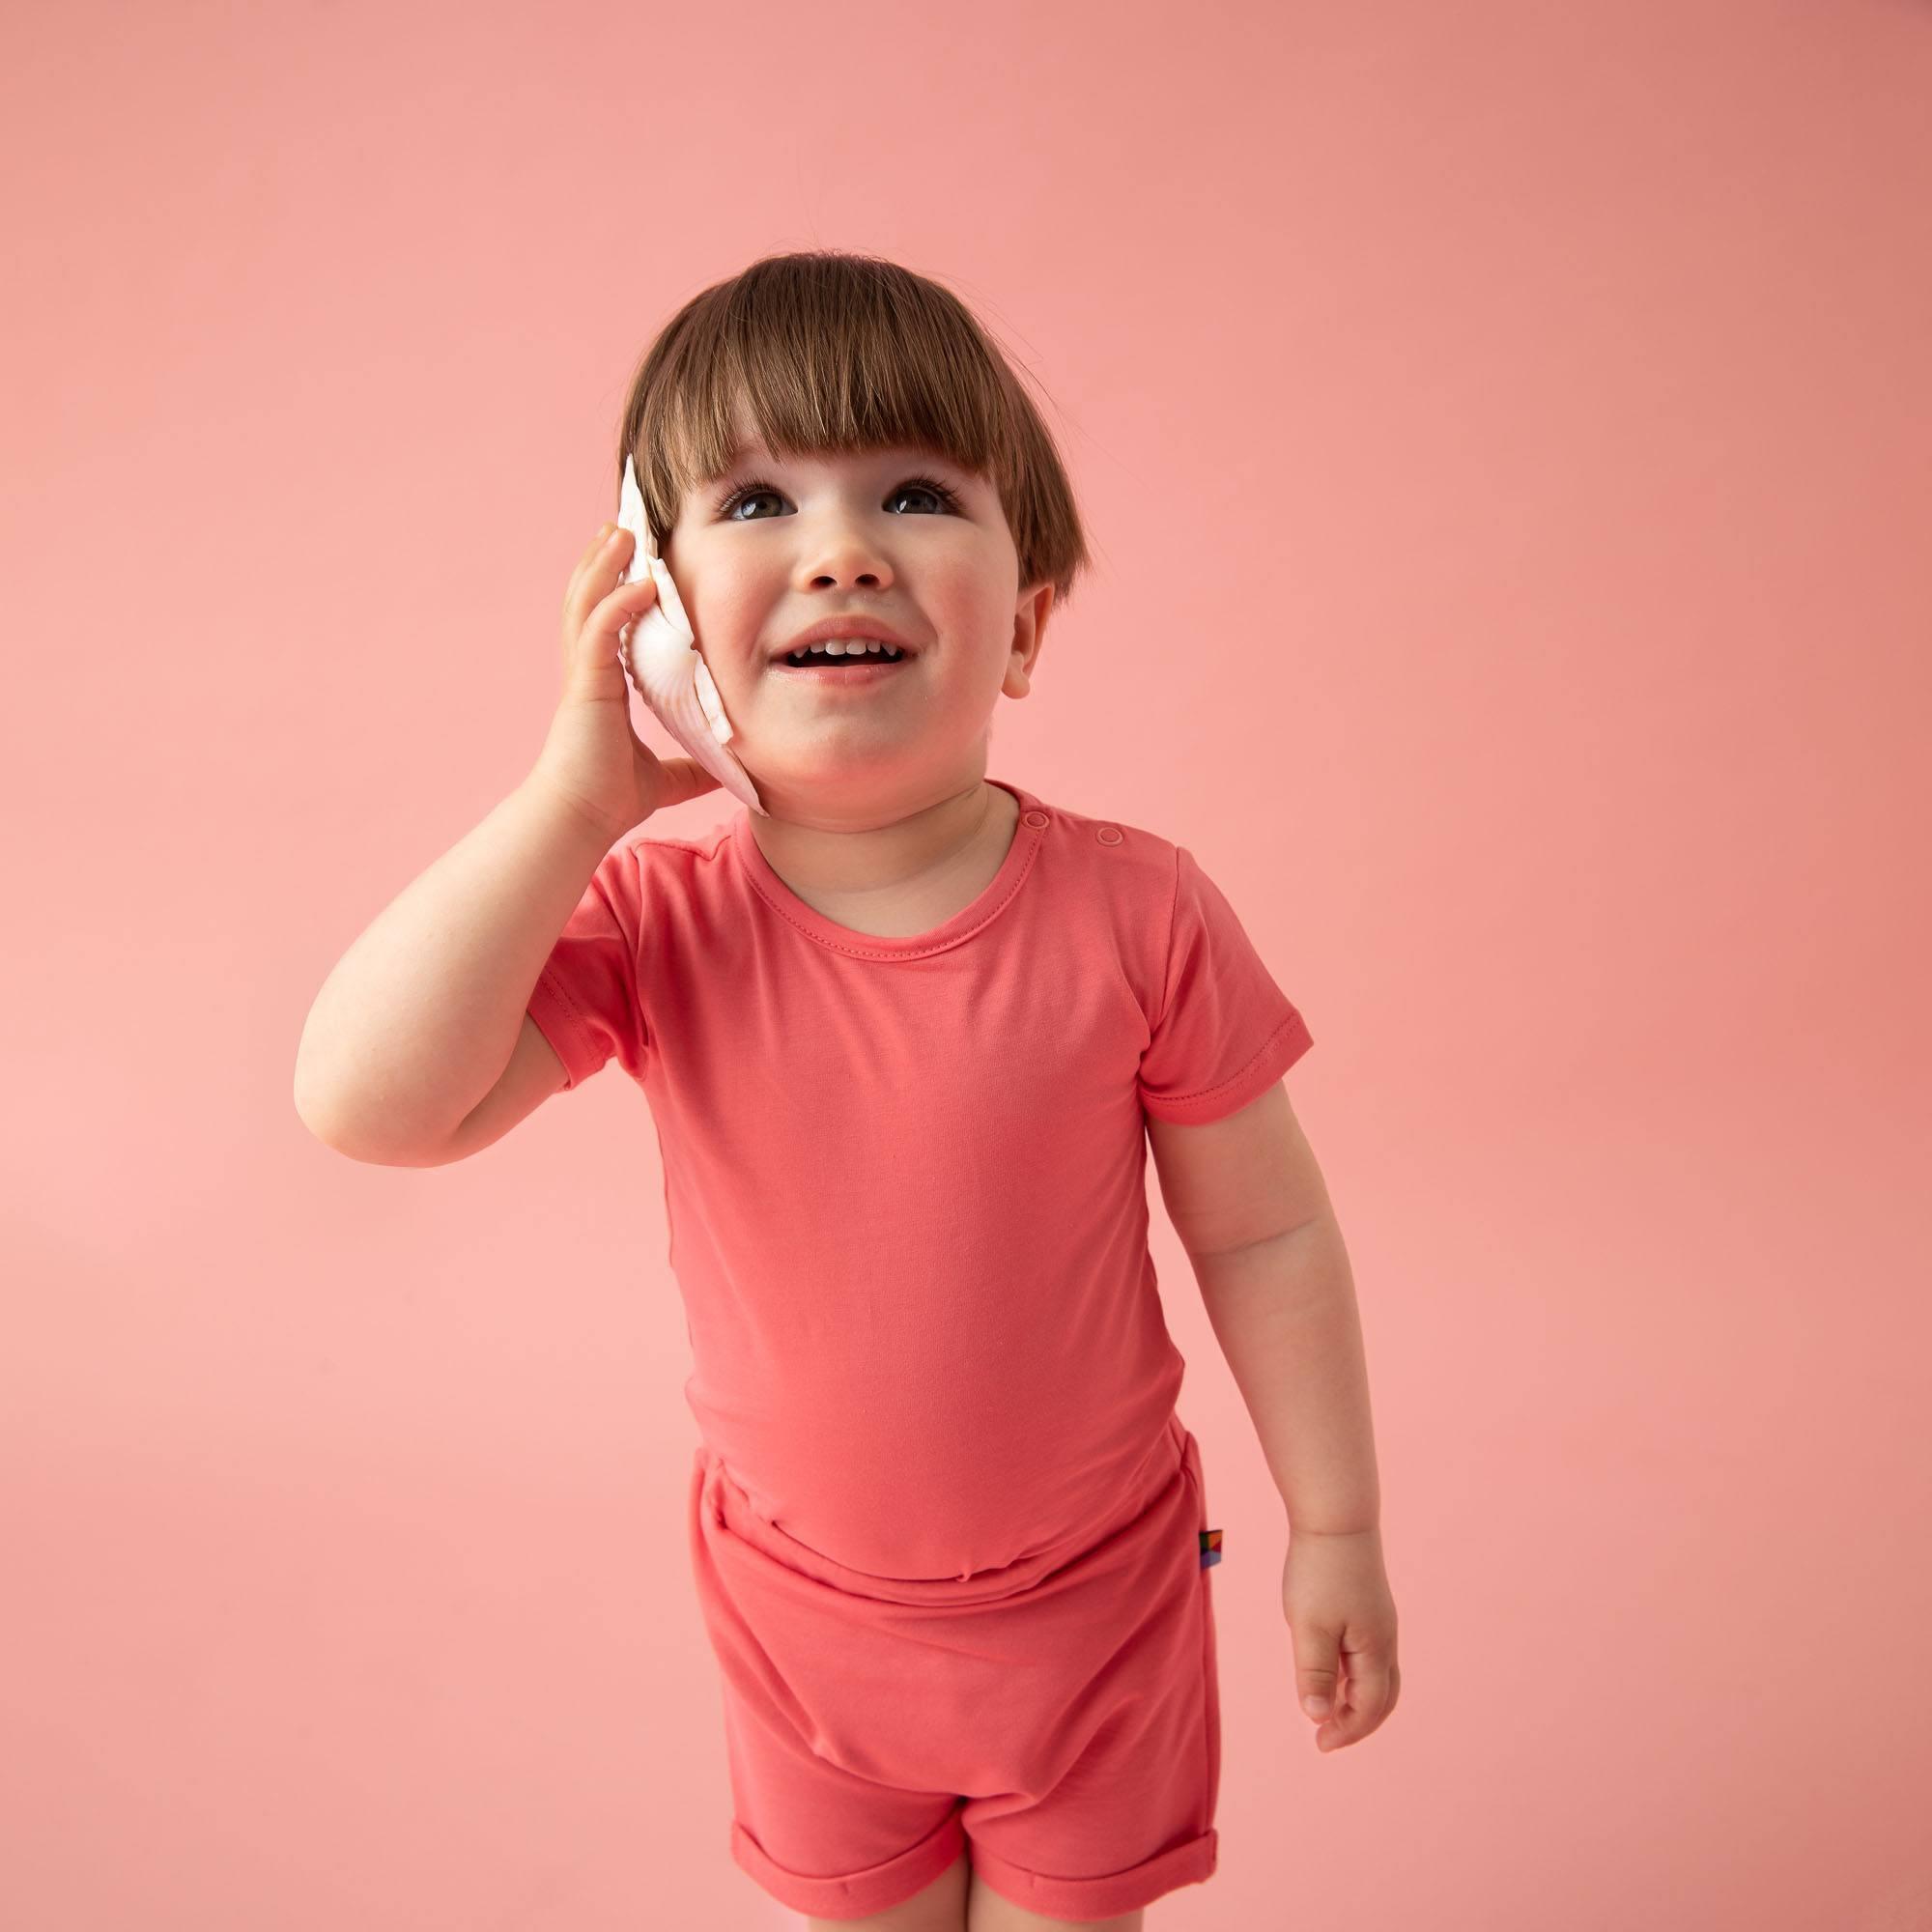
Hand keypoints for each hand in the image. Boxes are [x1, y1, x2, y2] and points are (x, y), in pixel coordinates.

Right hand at [531, 522, 721, 840]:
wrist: (580, 818)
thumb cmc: (610, 799)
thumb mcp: (668, 779)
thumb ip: (692, 769)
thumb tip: (727, 771)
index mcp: (603, 685)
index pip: (607, 624)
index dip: (617, 590)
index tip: (635, 563)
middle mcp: (588, 672)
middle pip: (589, 601)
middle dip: (604, 562)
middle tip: (621, 528)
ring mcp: (583, 675)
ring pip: (587, 604)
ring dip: (604, 566)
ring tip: (621, 532)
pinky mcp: (586, 686)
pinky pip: (598, 631)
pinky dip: (618, 604)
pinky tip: (639, 584)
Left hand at [1281, 1526, 1399, 1750]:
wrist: (1336, 1517)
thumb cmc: (1320, 1572)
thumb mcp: (1310, 1627)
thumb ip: (1314, 1673)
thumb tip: (1316, 1716)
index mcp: (1375, 1650)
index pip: (1368, 1707)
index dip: (1346, 1730)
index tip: (1319, 1743)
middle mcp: (1385, 1639)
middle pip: (1382, 1696)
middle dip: (1358, 1721)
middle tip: (1326, 1736)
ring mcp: (1379, 1621)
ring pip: (1376, 1674)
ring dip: (1355, 1698)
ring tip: (1325, 1708)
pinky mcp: (1368, 1605)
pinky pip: (1367, 1653)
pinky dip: (1352, 1673)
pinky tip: (1327, 1670)